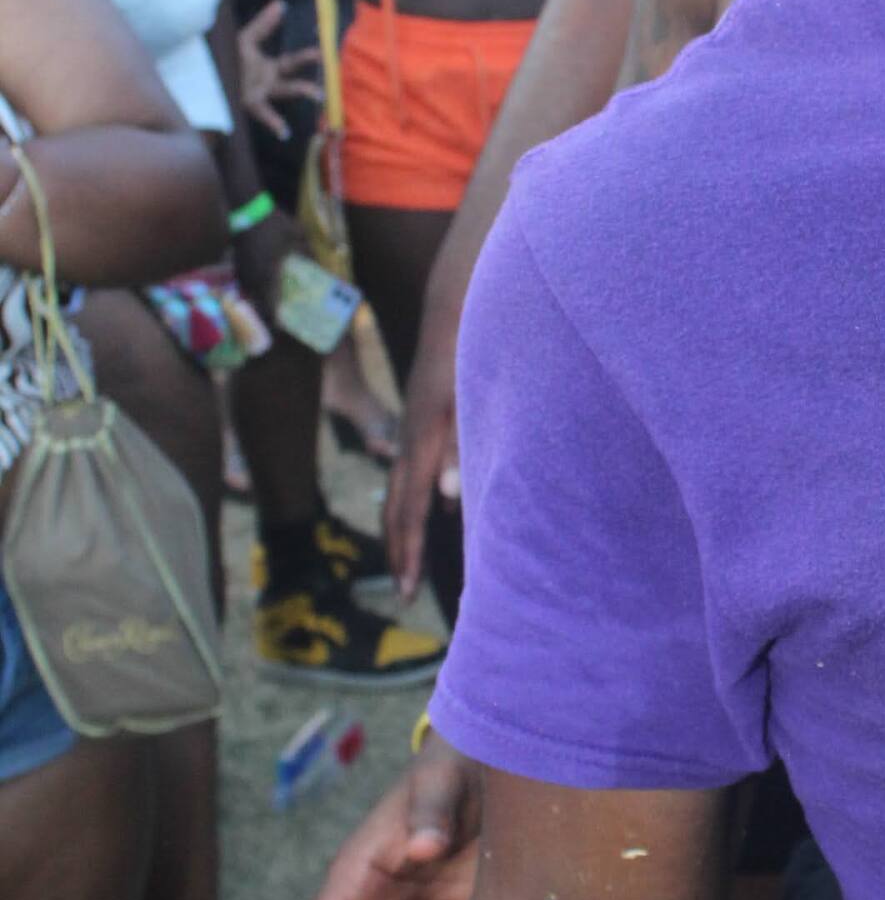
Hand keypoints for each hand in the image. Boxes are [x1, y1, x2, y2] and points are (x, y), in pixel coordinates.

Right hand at [231, 203, 303, 318]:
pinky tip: (261, 283)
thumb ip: (308, 250)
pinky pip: (244, 282)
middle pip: (257, 304)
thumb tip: (319, 262)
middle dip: (267, 312)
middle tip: (278, 316)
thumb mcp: (297, 235)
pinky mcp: (236, 261)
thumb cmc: (273, 223)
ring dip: (259, 299)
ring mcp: (241, 269)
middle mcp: (252, 277)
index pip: (269, 306)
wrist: (246, 207)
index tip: (282, 327)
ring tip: (270, 301)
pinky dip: (252, 286)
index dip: (274, 320)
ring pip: (249, 293)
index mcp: (268, 275)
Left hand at [236, 0, 323, 140]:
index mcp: (268, 68)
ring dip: (301, 92)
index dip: (309, 58)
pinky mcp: (247, 102)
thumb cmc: (224, 56)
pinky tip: (285, 131)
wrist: (200, 71)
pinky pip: (264, 112)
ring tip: (318, 94)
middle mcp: (267, 83)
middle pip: (292, 80)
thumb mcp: (243, 39)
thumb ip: (263, 24)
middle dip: (309, 79)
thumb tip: (281, 3)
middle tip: (326, 71)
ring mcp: (259, 94)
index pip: (292, 62)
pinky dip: (274, 122)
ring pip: (284, 93)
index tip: (326, 53)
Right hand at [388, 295, 460, 601]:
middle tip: (405, 593)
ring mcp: (418, 428)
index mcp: (424, 441)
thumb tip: (446, 500)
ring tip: (411, 561)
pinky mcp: (428, 419)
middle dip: (401, 550)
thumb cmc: (473, 354)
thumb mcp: (473, 402)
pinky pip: (416, 469)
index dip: (409, 550)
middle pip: (397, 505)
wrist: (456, 307)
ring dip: (407, 528)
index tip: (408, 588)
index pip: (410, 509)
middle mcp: (414, 439)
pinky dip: (421, 499)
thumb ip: (461, 451)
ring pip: (402, 488)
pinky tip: (444, 508)